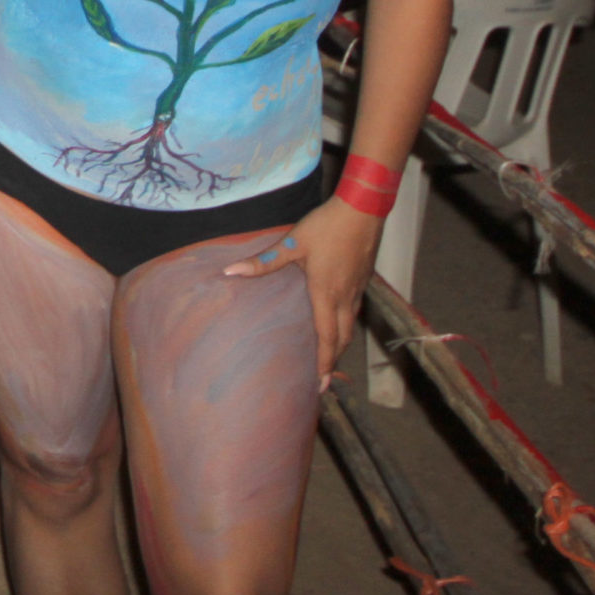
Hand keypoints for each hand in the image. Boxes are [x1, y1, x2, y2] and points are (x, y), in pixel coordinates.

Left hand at [223, 195, 385, 379]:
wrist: (363, 210)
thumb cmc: (327, 227)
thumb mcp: (292, 242)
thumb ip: (264, 261)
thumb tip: (231, 272)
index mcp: (326, 293)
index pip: (327, 337)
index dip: (325, 362)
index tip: (321, 384)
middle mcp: (345, 297)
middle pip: (342, 337)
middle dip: (334, 359)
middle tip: (324, 378)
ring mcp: (358, 289)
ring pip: (350, 325)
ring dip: (340, 343)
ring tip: (330, 355)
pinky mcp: (364, 280)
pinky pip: (355, 310)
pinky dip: (346, 324)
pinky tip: (338, 320)